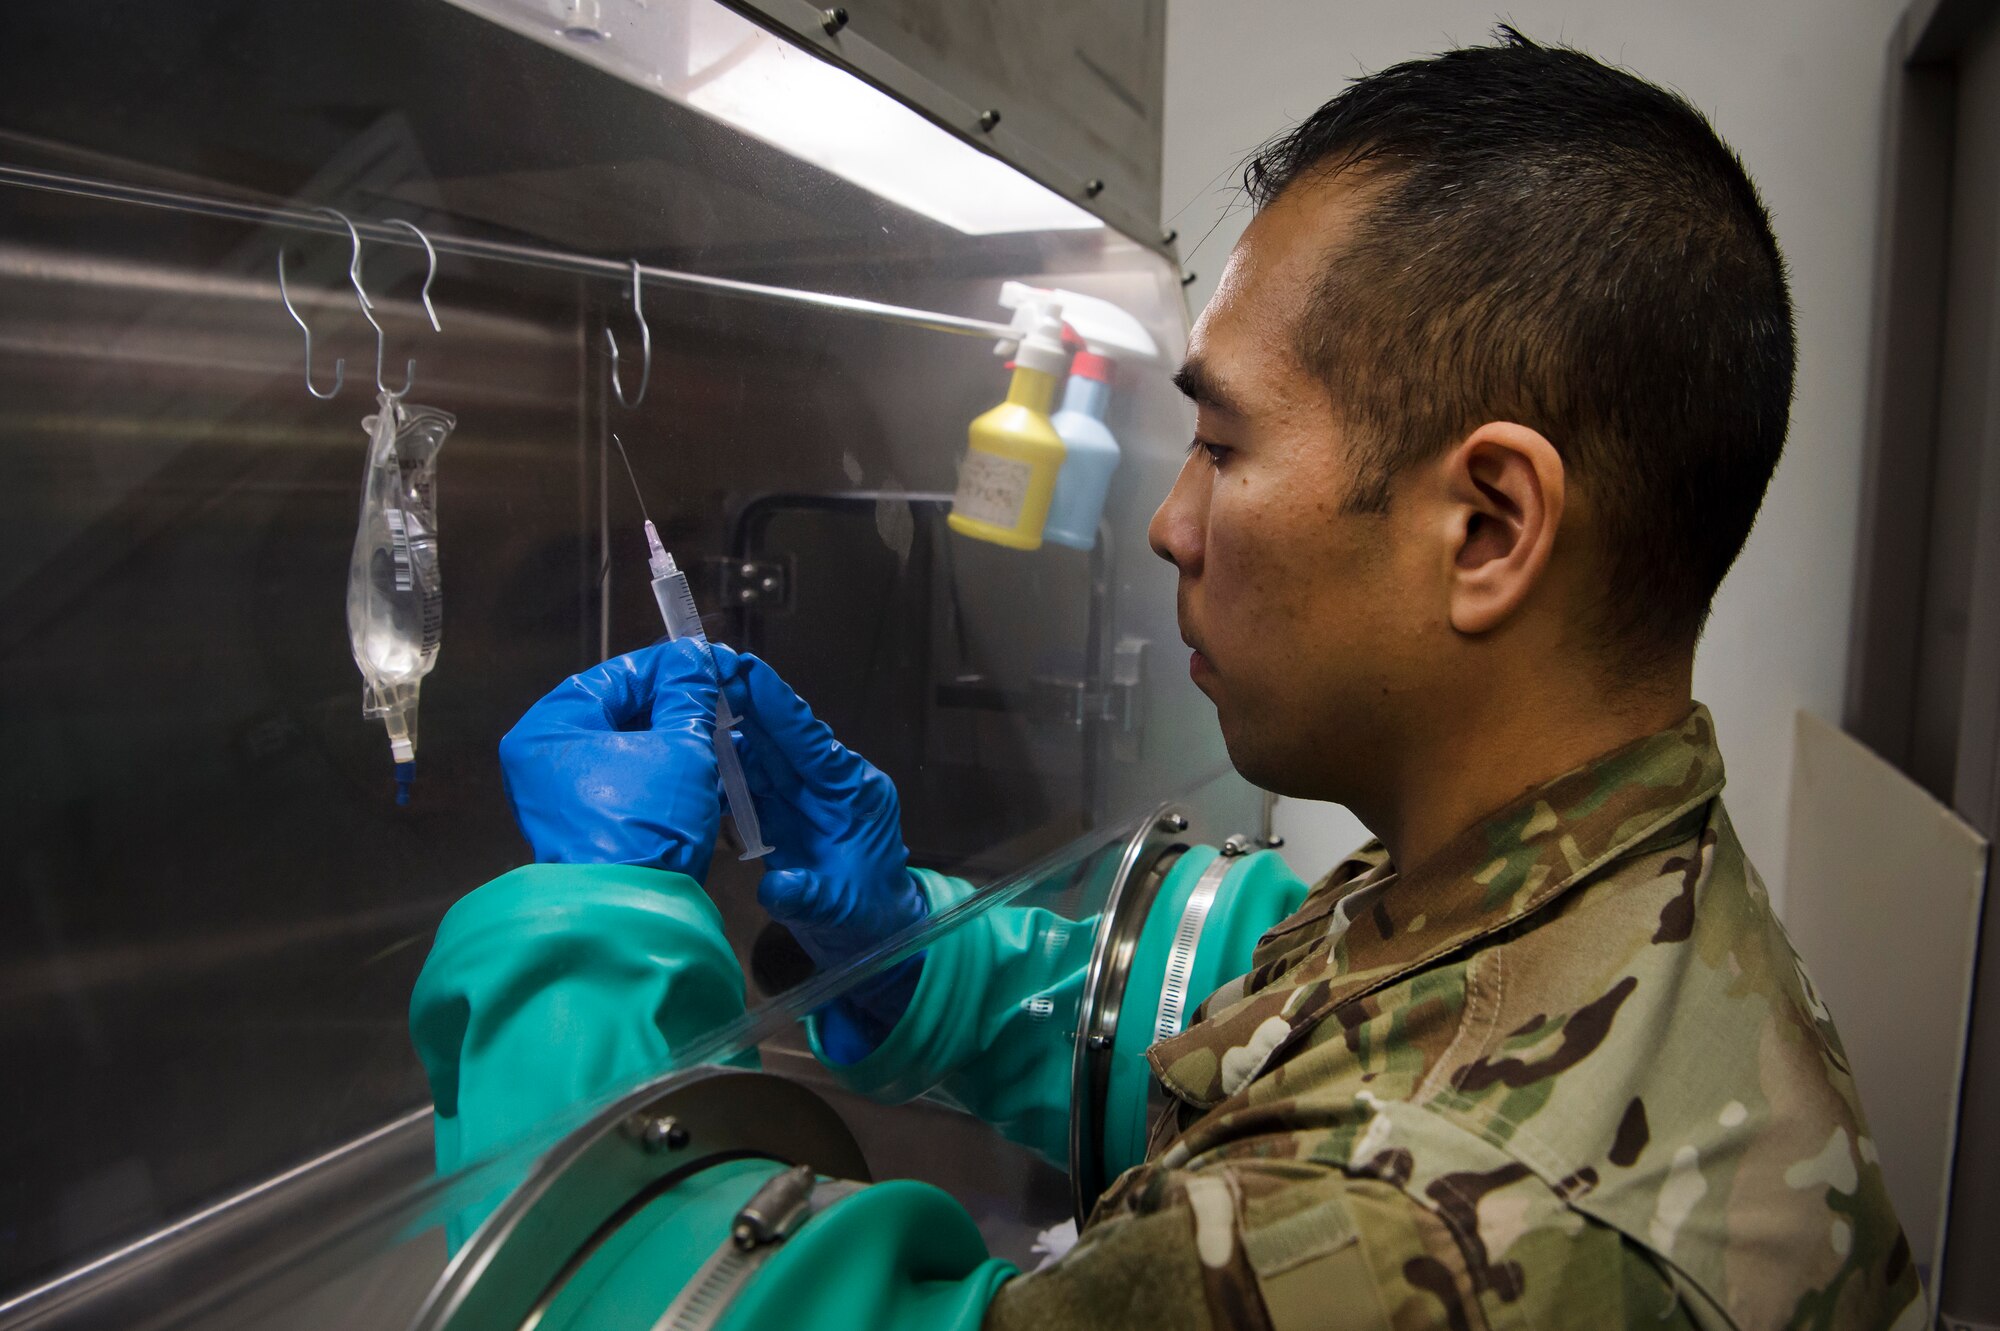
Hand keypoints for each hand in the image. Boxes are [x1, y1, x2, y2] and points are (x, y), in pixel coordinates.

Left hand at [498, 640, 721, 877]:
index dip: (669, 665)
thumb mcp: (681, 746)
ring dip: (676, 740)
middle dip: (675, 705)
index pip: (616, 675)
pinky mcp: (587, 827)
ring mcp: (562, 797)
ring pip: (629, 750)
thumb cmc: (646, 818)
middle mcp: (543, 759)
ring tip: (721, 731)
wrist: (632, 914)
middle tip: (721, 697)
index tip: (710, 660)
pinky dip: (665, 774)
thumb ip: (689, 694)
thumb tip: (697, 658)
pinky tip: (706, 768)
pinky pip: (629, 783)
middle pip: (619, 712)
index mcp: (548, 728)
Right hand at [713, 647, 927, 971]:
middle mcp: (825, 784)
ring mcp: (800, 796)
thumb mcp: (842, 911)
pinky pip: (745, 783)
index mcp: (852, 791)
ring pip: (756, 755)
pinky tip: (689, 760)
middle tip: (696, 671)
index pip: (810, 739)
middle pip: (777, 735)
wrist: (871, 937)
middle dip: (739, 701)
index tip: (744, 666)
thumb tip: (776, 889)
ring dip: (721, 734)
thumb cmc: (868, 918)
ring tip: (680, 710)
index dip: (775, 703)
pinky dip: (719, 773)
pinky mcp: (779, 812)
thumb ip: (809, 897)